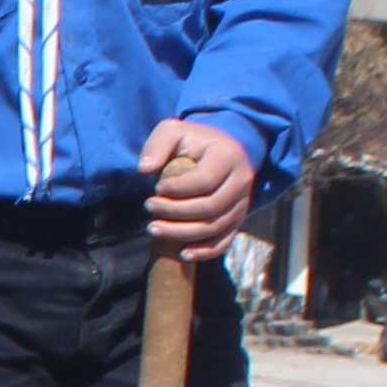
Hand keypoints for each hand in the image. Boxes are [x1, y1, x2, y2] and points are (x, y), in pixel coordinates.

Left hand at [139, 118, 258, 256]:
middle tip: (148, 206)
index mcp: (228, 157)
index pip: (205, 181)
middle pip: (210, 207)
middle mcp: (241, 181)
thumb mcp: (174, 131)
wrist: (220, 150)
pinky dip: (205, 252)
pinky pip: (224, 241)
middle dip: (175, 212)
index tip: (157, 188)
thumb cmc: (192, 141)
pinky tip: (182, 254)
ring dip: (182, 234)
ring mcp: (242, 203)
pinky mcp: (237, 220)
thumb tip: (145, 169)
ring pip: (215, 227)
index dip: (178, 189)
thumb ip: (158, 145)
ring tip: (153, 228)